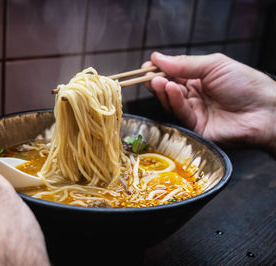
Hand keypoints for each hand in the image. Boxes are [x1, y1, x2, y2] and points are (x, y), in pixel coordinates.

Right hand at [143, 52, 275, 151]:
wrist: (264, 111)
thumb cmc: (245, 84)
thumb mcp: (214, 65)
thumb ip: (184, 63)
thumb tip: (158, 58)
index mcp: (200, 79)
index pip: (174, 74)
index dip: (160, 70)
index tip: (147, 65)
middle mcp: (195, 96)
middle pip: (169, 89)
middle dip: (156, 81)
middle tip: (147, 74)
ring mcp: (195, 113)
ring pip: (171, 102)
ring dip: (163, 90)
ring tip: (158, 80)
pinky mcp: (195, 128)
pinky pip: (180, 113)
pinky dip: (174, 100)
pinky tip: (172, 89)